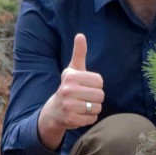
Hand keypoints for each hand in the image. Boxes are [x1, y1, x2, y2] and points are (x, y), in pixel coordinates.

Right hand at [37, 33, 104, 148]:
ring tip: (82, 106)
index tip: (85, 86)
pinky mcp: (71, 119)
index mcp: (70, 76)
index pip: (99, 81)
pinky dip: (89, 118)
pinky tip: (79, 114)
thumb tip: (80, 35)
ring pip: (97, 107)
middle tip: (84, 98)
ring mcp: (68, 105)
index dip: (96, 85)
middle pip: (100, 95)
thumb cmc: (69, 87)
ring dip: (93, 109)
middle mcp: (67, 90)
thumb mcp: (73, 70)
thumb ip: (79, 53)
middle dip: (95, 98)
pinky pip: (92, 119)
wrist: (54, 111)